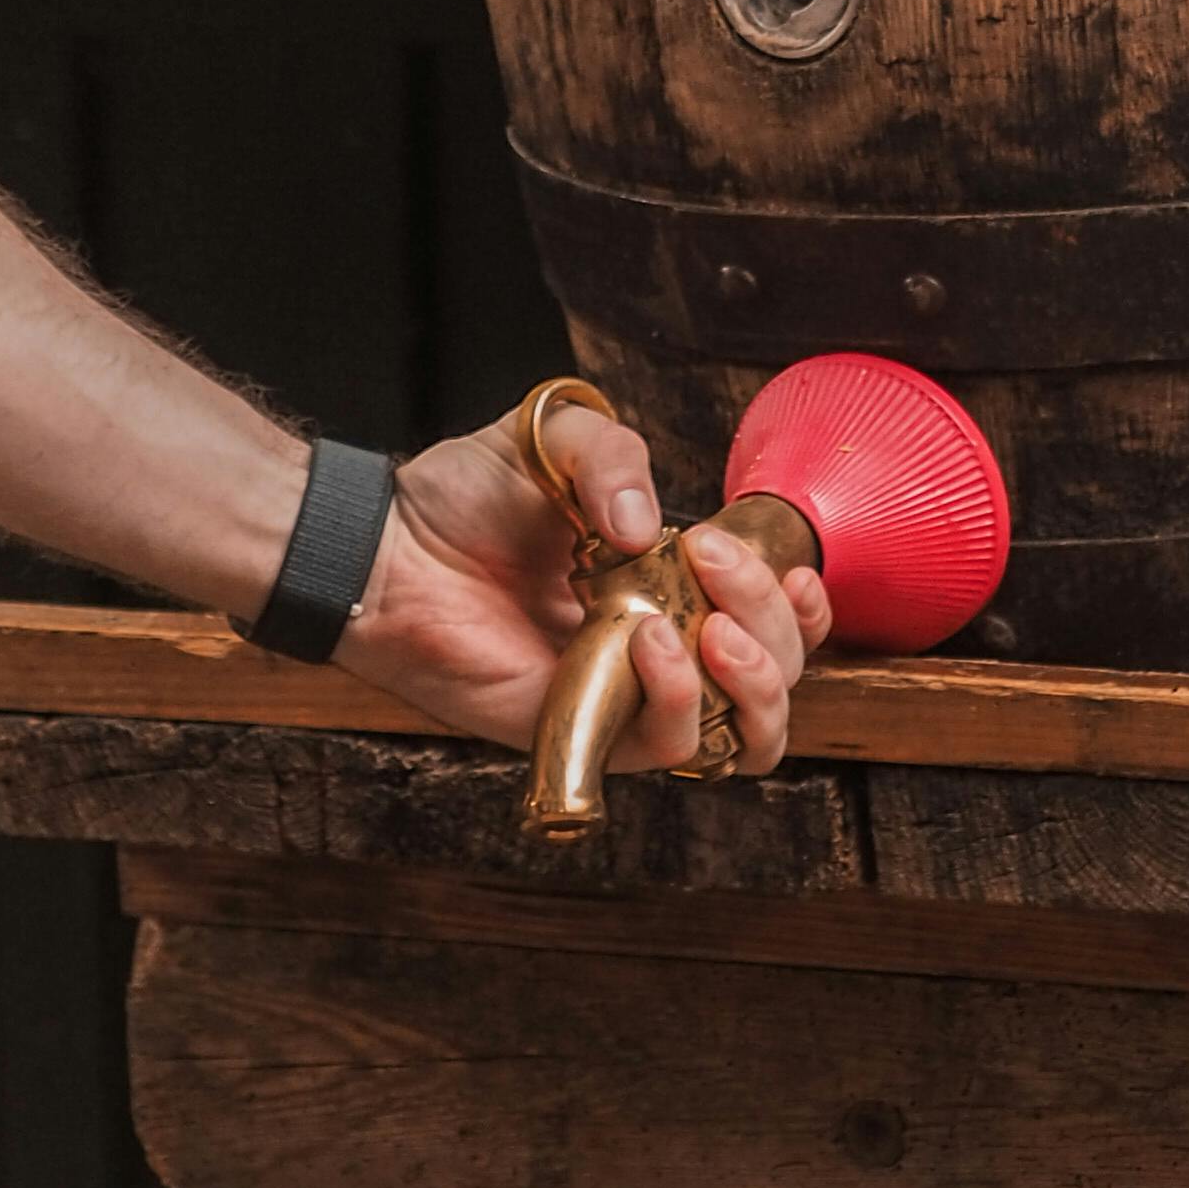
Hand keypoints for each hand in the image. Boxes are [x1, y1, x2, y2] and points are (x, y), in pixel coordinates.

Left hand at [338, 396, 828, 773]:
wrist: (384, 545)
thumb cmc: (461, 497)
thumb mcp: (556, 440)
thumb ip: (617, 458)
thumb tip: (652, 533)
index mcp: (670, 588)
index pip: (774, 624)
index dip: (804, 609)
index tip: (790, 568)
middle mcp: (662, 649)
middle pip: (777, 676)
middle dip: (775, 624)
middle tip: (714, 564)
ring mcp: (627, 698)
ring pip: (745, 735)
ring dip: (757, 680)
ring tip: (712, 627)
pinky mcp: (586, 733)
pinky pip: (667, 747)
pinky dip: (680, 697)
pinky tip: (648, 638)